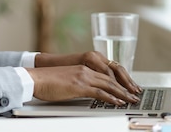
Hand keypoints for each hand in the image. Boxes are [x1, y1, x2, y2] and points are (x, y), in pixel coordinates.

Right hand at [25, 64, 139, 104]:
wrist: (36, 78)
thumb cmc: (47, 81)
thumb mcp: (67, 80)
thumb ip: (79, 84)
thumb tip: (87, 93)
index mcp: (83, 68)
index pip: (106, 74)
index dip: (119, 82)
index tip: (127, 89)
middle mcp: (85, 70)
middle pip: (111, 78)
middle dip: (125, 88)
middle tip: (134, 95)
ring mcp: (83, 76)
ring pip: (109, 84)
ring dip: (122, 93)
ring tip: (131, 100)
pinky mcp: (79, 85)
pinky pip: (99, 91)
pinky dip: (111, 97)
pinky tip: (117, 102)